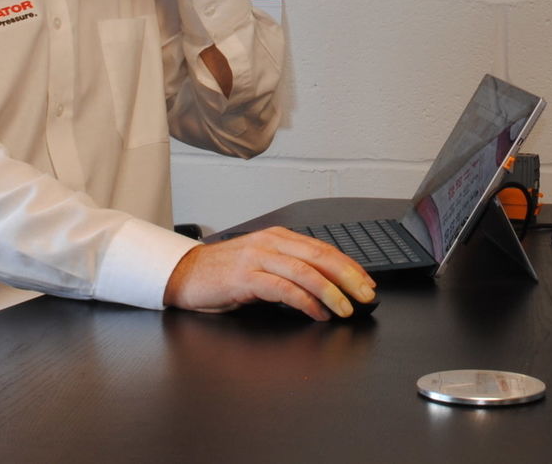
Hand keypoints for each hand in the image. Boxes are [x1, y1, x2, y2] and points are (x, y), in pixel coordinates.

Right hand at [163, 228, 377, 320]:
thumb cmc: (224, 273)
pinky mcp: (245, 277)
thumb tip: (326, 286)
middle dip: (349, 277)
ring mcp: (257, 258)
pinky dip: (304, 301)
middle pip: (321, 257)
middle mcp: (271, 243)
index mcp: (279, 237)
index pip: (323, 248)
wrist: (184, 274)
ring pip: (306, 272)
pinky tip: (317, 313)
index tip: (367, 283)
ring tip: (346, 309)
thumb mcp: (261, 263)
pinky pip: (283, 288)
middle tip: (367, 296)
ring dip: (331, 292)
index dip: (349, 266)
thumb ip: (289, 269)